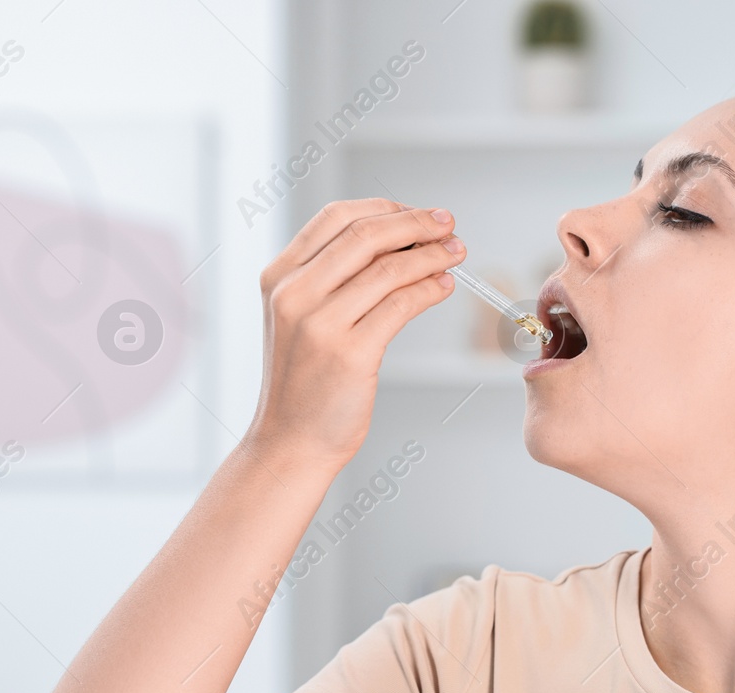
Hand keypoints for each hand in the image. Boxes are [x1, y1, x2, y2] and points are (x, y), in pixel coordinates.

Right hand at [246, 198, 463, 469]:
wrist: (290, 441)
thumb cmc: (303, 382)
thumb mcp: (299, 319)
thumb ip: (332, 279)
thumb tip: (397, 240)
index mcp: (279, 277)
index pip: (335, 217)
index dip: (384, 209)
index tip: (417, 214)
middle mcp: (294, 294)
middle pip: (366, 235)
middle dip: (416, 224)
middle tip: (448, 225)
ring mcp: (320, 324)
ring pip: (389, 268)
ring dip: (431, 255)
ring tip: (455, 253)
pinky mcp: (350, 354)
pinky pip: (401, 305)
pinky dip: (429, 289)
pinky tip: (443, 286)